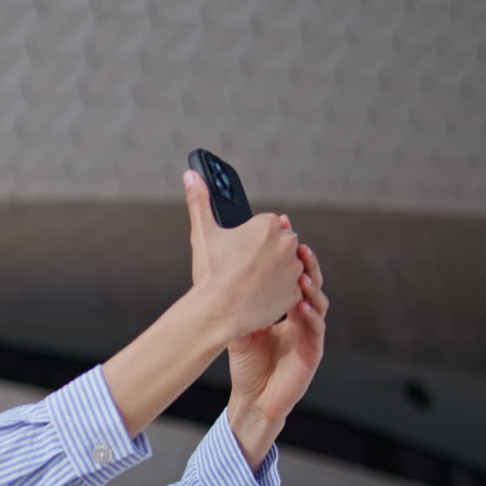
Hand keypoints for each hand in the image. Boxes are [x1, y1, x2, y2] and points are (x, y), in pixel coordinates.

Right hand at [184, 170, 302, 338]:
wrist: (219, 310)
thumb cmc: (212, 271)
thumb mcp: (203, 233)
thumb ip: (199, 200)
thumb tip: (190, 174)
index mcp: (268, 225)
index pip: (265, 225)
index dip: (249, 239)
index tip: (237, 251)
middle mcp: (287, 244)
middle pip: (277, 244)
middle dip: (263, 254)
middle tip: (240, 267)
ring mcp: (293, 270)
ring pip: (284, 266)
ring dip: (271, 272)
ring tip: (248, 283)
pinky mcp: (294, 293)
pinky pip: (287, 289)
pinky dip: (275, 292)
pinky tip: (257, 296)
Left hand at [227, 225, 328, 423]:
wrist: (252, 399)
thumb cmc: (247, 365)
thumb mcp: (239, 329)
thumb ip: (237, 307)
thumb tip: (221, 278)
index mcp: (285, 310)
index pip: (291, 278)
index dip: (289, 258)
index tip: (284, 235)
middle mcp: (300, 319)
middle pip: (310, 284)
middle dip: (307, 264)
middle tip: (299, 245)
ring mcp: (309, 335)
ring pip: (318, 304)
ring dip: (312, 287)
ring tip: (303, 272)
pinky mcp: (312, 353)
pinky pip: (316, 331)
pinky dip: (312, 317)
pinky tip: (304, 306)